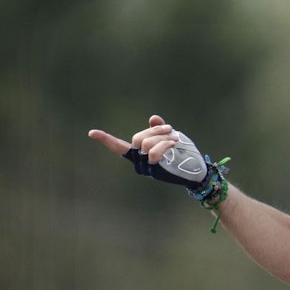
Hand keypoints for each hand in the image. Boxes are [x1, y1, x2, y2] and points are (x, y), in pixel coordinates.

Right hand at [89, 114, 208, 188]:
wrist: (197, 171)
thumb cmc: (182, 155)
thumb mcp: (169, 138)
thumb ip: (159, 128)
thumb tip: (153, 118)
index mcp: (139, 155)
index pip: (119, 147)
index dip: (106, 139)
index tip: (91, 133)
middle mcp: (139, 163)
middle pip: (138, 138)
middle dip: (155, 130)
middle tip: (170, 129)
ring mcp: (146, 168)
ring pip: (146, 144)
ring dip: (162, 136)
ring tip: (175, 138)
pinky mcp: (156, 170)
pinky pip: (154, 153)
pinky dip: (164, 143)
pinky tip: (174, 142)